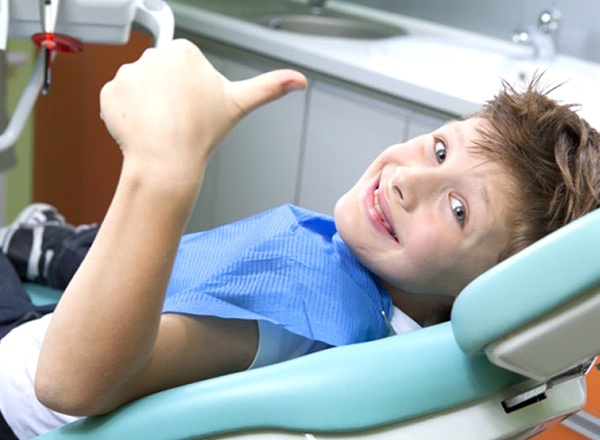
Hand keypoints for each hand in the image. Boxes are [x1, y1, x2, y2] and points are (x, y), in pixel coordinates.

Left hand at [99, 39, 306, 179]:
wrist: (167, 162)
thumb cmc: (202, 134)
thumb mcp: (239, 104)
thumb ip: (270, 87)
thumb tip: (300, 80)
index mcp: (184, 51)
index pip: (183, 65)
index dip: (189, 89)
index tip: (193, 107)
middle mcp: (153, 55)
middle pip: (160, 74)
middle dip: (167, 94)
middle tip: (178, 119)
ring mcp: (127, 73)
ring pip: (139, 88)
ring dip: (147, 105)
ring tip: (161, 126)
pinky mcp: (109, 92)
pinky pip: (118, 100)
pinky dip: (127, 114)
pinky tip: (142, 128)